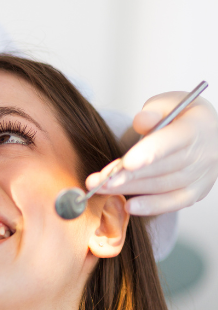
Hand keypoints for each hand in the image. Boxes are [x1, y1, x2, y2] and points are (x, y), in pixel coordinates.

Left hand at [88, 92, 217, 215]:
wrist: (207, 132)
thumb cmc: (182, 115)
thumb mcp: (168, 103)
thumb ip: (152, 112)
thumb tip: (141, 121)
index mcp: (195, 128)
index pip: (171, 142)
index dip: (149, 153)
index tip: (126, 163)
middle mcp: (203, 154)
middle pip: (162, 168)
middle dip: (128, 176)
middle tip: (100, 181)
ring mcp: (202, 175)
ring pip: (163, 186)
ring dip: (131, 189)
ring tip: (102, 189)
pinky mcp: (196, 191)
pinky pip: (173, 202)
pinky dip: (151, 206)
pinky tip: (129, 206)